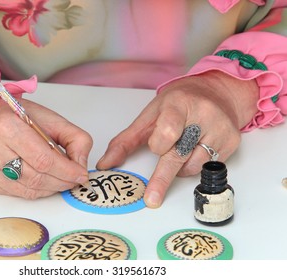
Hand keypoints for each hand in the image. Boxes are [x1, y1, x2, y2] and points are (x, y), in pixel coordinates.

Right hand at [0, 96, 92, 198]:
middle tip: (74, 179)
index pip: (43, 159)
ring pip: (27, 189)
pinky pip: (18, 194)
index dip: (66, 171)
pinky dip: (36, 191)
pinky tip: (44, 182)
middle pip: (35, 177)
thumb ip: (75, 139)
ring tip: (61, 180)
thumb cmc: (21, 118)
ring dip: (50, 188)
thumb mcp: (53, 120)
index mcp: (7, 126)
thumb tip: (80, 166)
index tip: (80, 174)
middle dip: (61, 182)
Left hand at [97, 71, 258, 207]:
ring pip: (194, 164)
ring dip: (179, 167)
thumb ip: (125, 140)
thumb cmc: (178, 104)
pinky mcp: (232, 141)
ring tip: (179, 149)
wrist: (215, 93)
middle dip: (162, 178)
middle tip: (152, 198)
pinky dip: (195, 165)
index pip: (168, 131)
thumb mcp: (149, 115)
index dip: (159, 144)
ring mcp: (221, 128)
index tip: (156, 145)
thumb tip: (105, 164)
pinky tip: (194, 150)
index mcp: (179, 103)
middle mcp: (204, 113)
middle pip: (180, 153)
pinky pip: (208, 166)